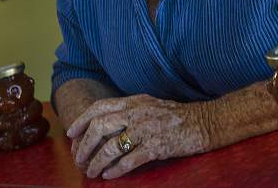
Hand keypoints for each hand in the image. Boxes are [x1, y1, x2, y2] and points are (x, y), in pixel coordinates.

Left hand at [67, 94, 208, 178]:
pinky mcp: (157, 146)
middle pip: (100, 127)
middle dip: (84, 146)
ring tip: (91, 172)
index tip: (71, 134)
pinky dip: (116, 169)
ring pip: (111, 146)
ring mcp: (148, 129)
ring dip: (96, 162)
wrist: (205, 122)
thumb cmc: (177, 117)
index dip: (82, 120)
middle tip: (79, 159)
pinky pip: (129, 159)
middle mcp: (138, 112)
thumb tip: (104, 123)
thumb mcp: (150, 106)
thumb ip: (130, 111)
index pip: (100, 107)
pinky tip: (109, 175)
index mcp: (135, 102)